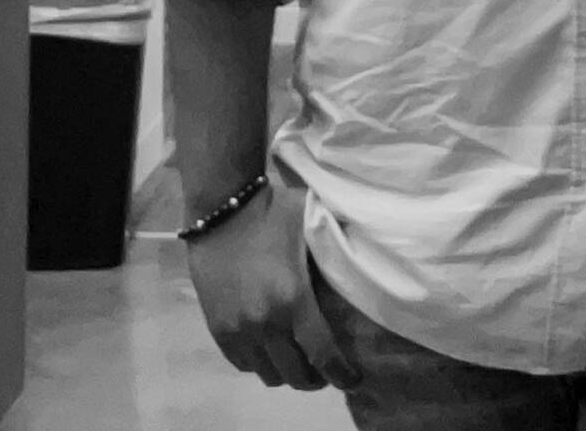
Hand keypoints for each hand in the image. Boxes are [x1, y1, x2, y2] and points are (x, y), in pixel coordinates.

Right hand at [184, 182, 358, 391]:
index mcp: (294, 300)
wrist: (219, 206)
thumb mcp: (312, 231)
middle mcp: (266, 323)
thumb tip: (368, 269)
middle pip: (296, 375)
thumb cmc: (272, 213)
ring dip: (285, 371)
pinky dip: (258, 362)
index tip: (353, 379)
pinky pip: (242, 363)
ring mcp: (238, 329)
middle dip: (316, 378)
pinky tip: (267, 348)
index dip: (343, 375)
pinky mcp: (217, 327)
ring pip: (268, 374)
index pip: (324, 356)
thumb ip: (335, 258)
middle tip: (324, 368)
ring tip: (294, 358)